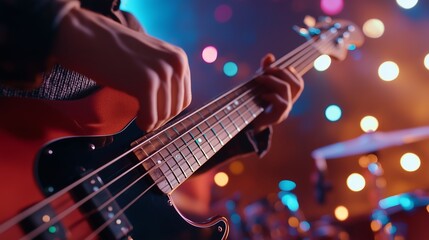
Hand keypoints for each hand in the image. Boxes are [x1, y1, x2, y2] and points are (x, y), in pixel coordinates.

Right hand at [53, 7, 191, 131]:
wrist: (89, 37)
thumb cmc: (116, 51)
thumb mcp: (152, 58)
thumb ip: (166, 76)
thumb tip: (173, 108)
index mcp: (179, 58)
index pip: (185, 97)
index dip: (170, 111)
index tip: (156, 114)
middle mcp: (176, 63)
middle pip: (176, 108)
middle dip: (161, 119)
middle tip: (146, 119)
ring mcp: (162, 72)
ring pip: (164, 114)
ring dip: (152, 122)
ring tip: (139, 117)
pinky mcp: (146, 83)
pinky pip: (151, 117)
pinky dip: (145, 124)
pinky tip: (137, 120)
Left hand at [251, 54, 303, 132]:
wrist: (248, 123)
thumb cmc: (255, 102)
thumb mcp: (260, 84)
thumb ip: (265, 70)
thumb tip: (270, 55)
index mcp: (288, 95)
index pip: (299, 82)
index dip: (290, 72)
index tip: (273, 68)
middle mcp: (290, 101)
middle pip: (297, 84)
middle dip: (280, 72)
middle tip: (264, 71)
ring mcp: (286, 110)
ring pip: (286, 88)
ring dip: (271, 80)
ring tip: (259, 79)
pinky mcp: (279, 116)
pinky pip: (281, 103)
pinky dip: (271, 95)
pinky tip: (261, 94)